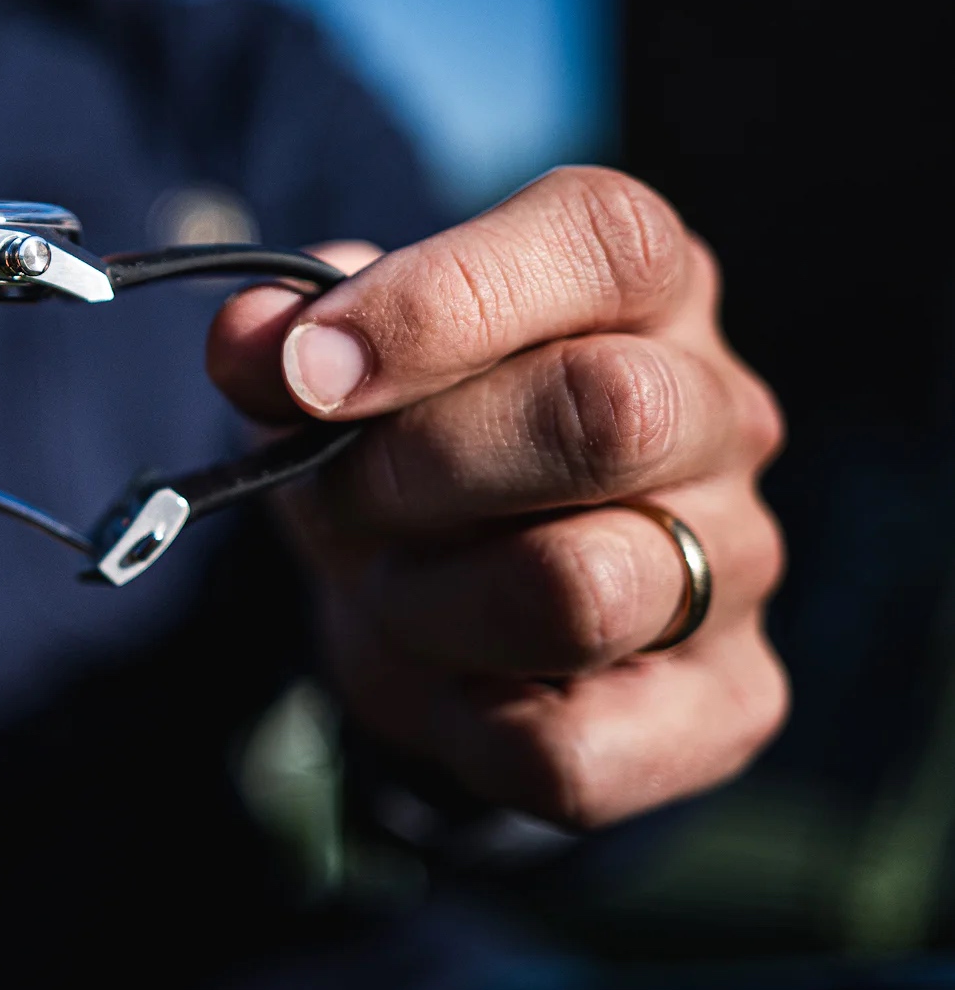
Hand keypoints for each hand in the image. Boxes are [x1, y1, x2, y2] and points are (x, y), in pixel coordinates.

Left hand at [207, 168, 786, 828]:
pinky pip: (573, 748)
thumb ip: (284, 340)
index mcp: (642, 289)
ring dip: (429, 602)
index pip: (602, 240)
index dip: (439, 301)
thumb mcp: (330, 378)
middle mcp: (719, 412)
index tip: (312, 372)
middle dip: (416, 467)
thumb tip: (252, 337)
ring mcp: (738, 562)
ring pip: (581, 589)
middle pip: (608, 413)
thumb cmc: (405, 455)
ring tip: (397, 589)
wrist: (445, 615)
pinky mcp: (726, 705)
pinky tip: (455, 683)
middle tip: (345, 495)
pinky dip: (467, 727)